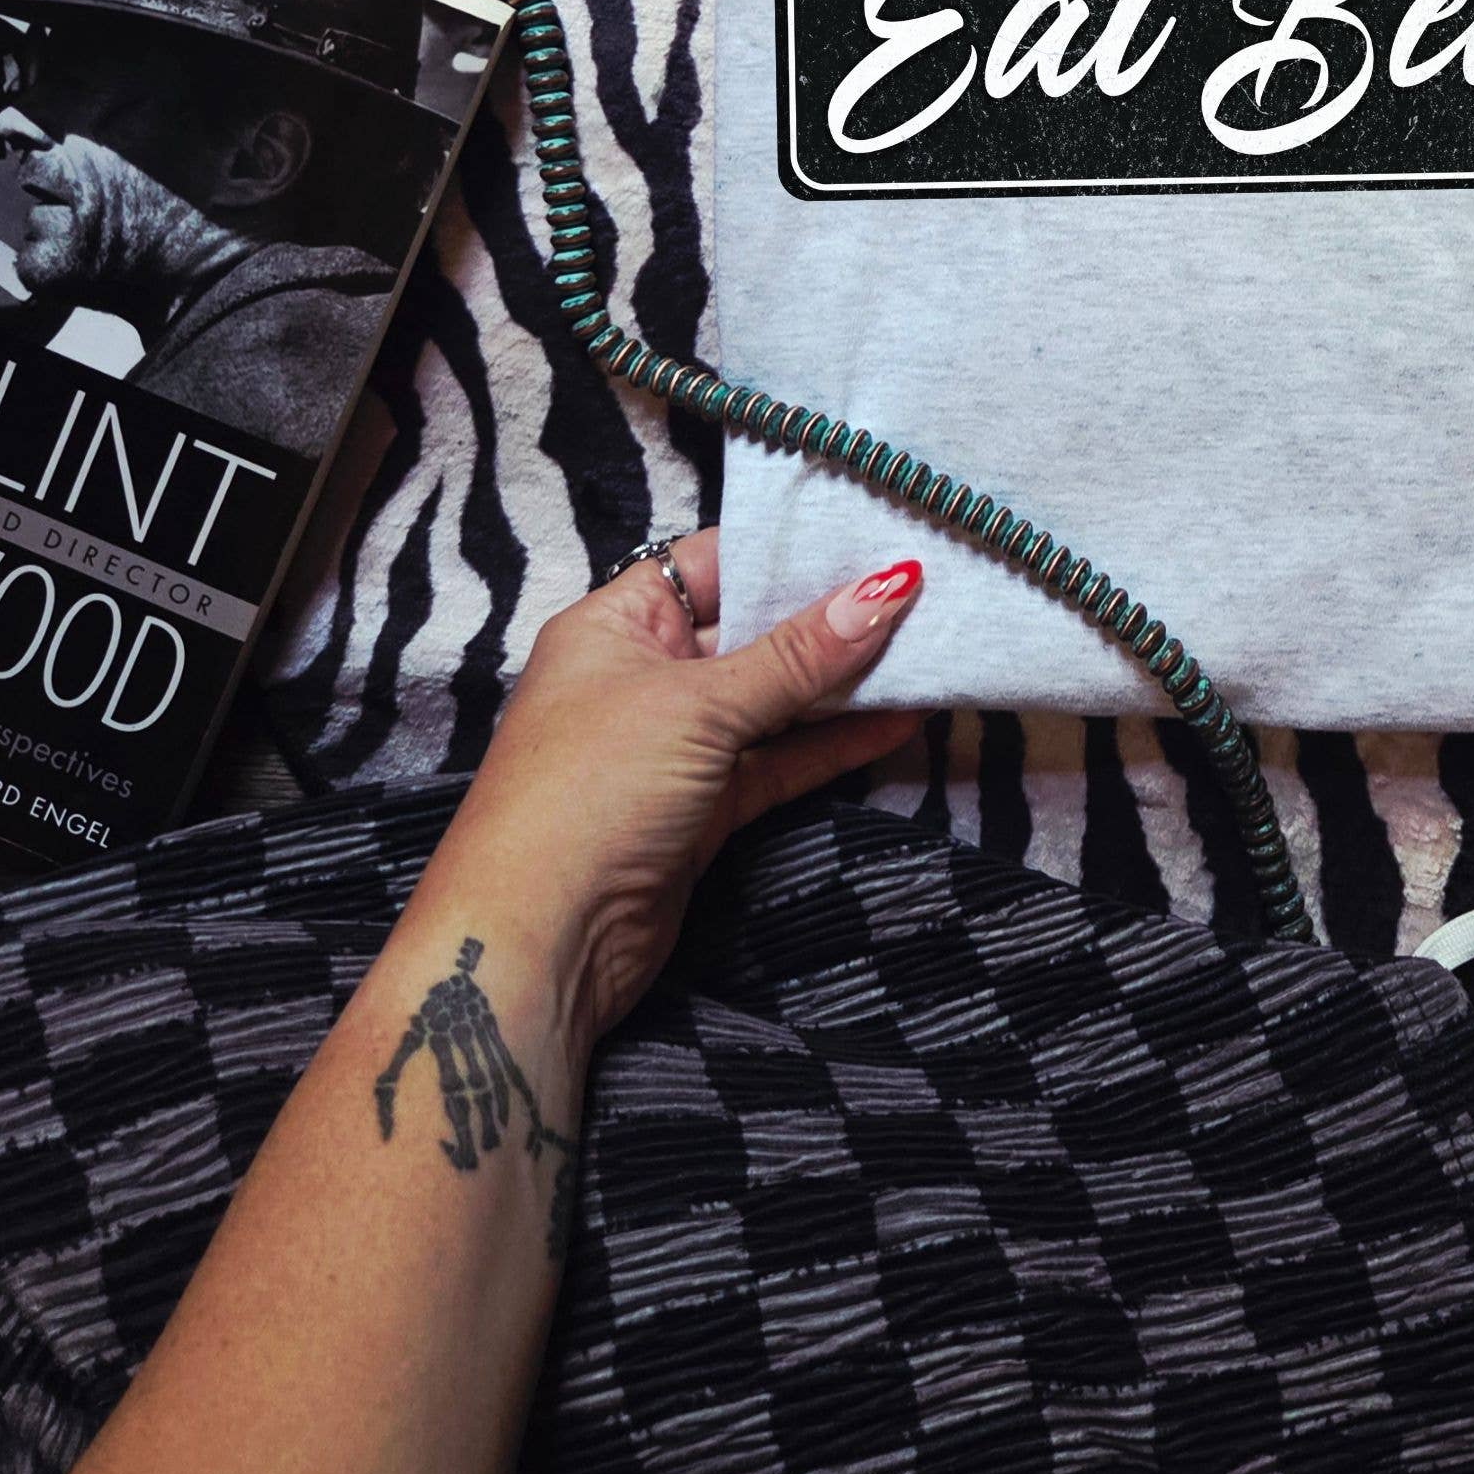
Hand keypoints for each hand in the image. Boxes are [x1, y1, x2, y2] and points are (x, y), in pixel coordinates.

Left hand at [414, 533, 920, 1057]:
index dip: (789, 546)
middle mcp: (644, 674)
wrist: (540, 944)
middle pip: (752, 629)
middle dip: (833, 617)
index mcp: (617, 623)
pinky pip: (779, 760)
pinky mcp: (704, 809)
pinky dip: (833, 743)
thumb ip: (800, 653)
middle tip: (929, 588)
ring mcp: (676, 746)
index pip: (713, 560)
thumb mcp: (699, 706)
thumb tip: (894, 582)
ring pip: (773, 700)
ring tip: (934, 650)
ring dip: (844, 684)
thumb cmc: (595, 790)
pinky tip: (900, 722)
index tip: (878, 529)